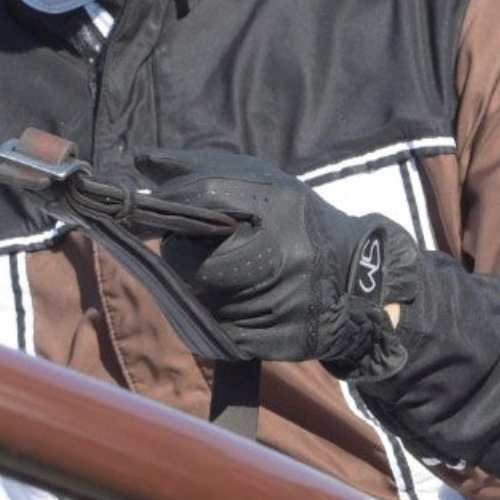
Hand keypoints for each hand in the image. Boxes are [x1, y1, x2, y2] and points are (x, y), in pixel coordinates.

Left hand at [138, 149, 419, 381]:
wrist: (359, 278)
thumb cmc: (296, 223)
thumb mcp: (264, 184)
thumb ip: (203, 169)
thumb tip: (141, 159)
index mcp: (281, 204)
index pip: (207, 195)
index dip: (174, 202)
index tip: (156, 209)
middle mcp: (284, 252)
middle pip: (194, 261)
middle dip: (180, 256)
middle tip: (188, 249)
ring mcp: (283, 301)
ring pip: (202, 301)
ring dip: (196, 289)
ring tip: (219, 275)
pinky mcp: (280, 341)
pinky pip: (219, 334)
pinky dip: (215, 320)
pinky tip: (234, 304)